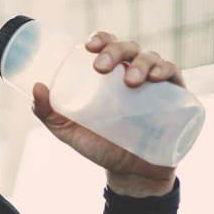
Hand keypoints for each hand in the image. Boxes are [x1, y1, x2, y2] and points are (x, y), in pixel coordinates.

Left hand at [31, 31, 180, 196]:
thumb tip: (37, 86)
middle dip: (115, 50)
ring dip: (140, 63)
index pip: (107, 45)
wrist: (130, 174)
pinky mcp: (176, 97)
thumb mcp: (68, 130)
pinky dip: (167, 69)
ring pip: (150, 58)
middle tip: (101, 67)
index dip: (100, 39)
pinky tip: (157, 77)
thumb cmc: (99, 146)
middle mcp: (132, 72)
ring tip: (130, 82)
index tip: (88, 47)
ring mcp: (155, 84)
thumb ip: (48, 112)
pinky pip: (174, 74)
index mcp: (109, 74)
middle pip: (127, 48)